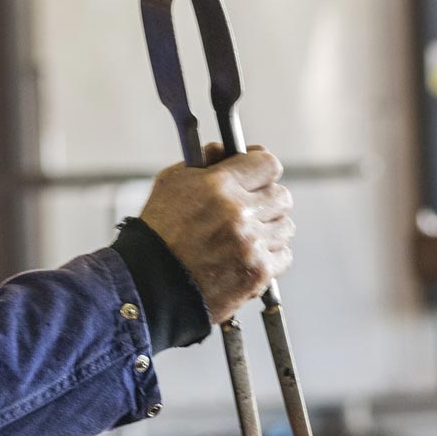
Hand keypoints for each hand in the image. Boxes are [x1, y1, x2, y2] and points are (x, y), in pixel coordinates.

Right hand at [140, 144, 294, 323]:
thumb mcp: (172, 185)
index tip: (258, 175)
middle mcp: (239, 214)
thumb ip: (204, 161)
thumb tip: (228, 149)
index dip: (263, 169)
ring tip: (246, 237)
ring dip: (270, 230)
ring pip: (285, 227)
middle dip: (268, 200)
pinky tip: (249, 257)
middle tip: (251, 209)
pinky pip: (284, 255)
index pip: (268, 165)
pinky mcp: (258, 273)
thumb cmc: (159, 234)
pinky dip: (270, 257)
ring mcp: (251, 245)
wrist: (151, 285)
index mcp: (218, 186)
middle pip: (282, 196)